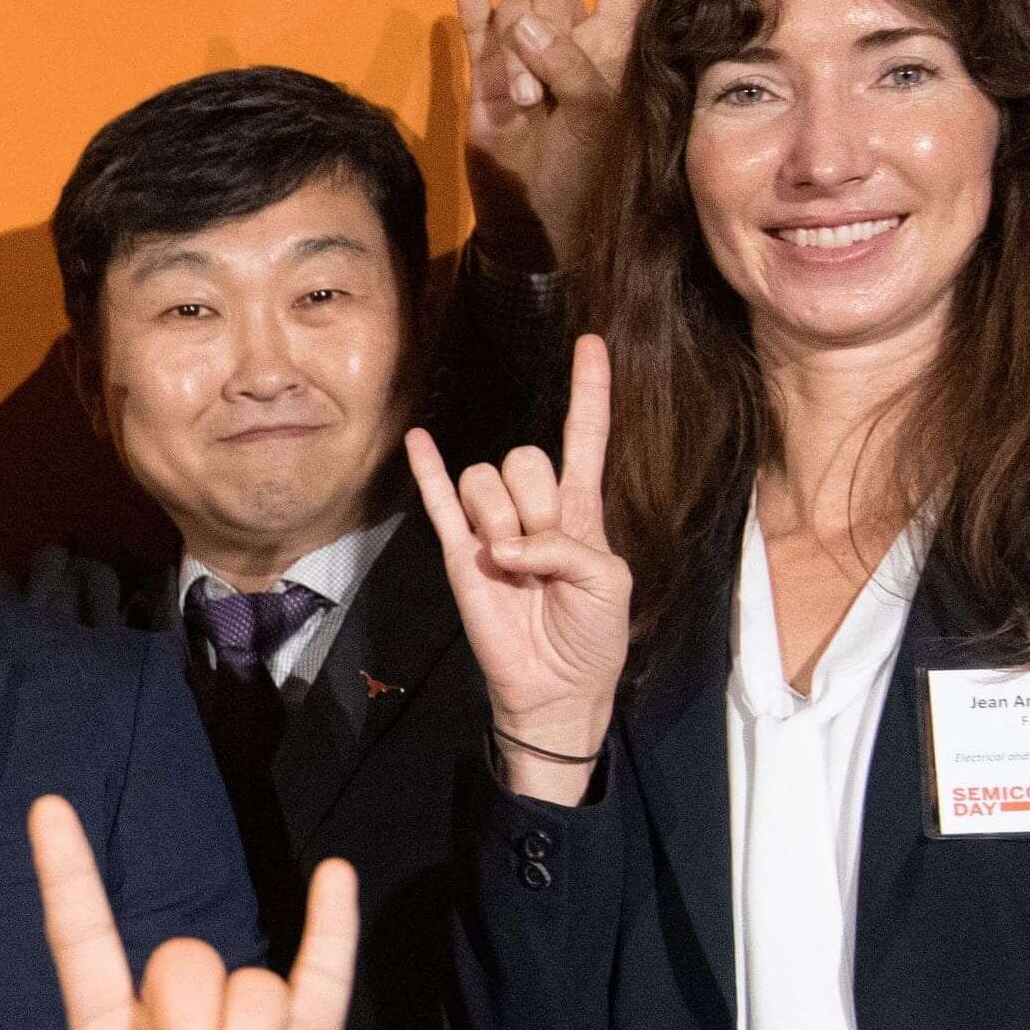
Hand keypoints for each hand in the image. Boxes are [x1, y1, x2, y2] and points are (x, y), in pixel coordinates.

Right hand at [405, 333, 634, 799]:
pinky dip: (428, 471)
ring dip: (498, 520)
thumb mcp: (610, 583)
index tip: (592, 342)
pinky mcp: (459, 554)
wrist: (555, 686)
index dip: (590, 391)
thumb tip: (506, 544)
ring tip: (508, 565)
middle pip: (524, 459)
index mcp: (582, 510)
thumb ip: (568, 548)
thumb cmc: (594, 634)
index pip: (585, 437)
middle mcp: (535, 508)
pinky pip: (439, 502)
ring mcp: (492, 528)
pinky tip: (419, 440)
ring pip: (484, 481)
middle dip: (532, 502)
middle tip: (540, 556)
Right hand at [449, 0, 645, 276]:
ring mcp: (526, 52)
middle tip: (548, 94)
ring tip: (525, 102)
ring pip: (516, 8)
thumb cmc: (590, 174)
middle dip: (548, 31)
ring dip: (517, 52)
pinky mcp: (486, 72)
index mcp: (617, 42)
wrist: (541, 223)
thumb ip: (567, 63)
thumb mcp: (599, 114)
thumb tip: (517, 19)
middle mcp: (573, 36)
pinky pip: (474, 18)